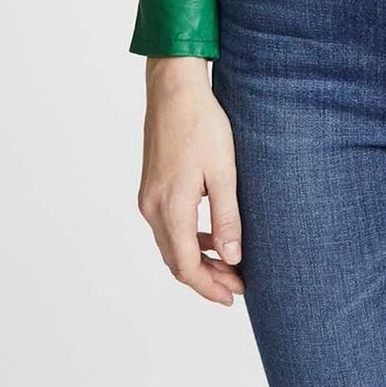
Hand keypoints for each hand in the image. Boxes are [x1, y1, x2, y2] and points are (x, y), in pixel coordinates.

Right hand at [137, 57, 245, 304]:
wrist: (174, 90)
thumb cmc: (202, 125)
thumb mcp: (224, 171)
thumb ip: (226, 217)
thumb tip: (232, 258)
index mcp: (171, 207)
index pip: (186, 266)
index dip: (209, 287)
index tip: (233, 297)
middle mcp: (152, 208)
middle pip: (176, 261)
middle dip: (206, 279)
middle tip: (237, 287)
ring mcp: (148, 197)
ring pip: (171, 245)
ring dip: (198, 260)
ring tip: (229, 266)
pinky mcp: (151, 186)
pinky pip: (168, 226)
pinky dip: (189, 240)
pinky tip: (211, 237)